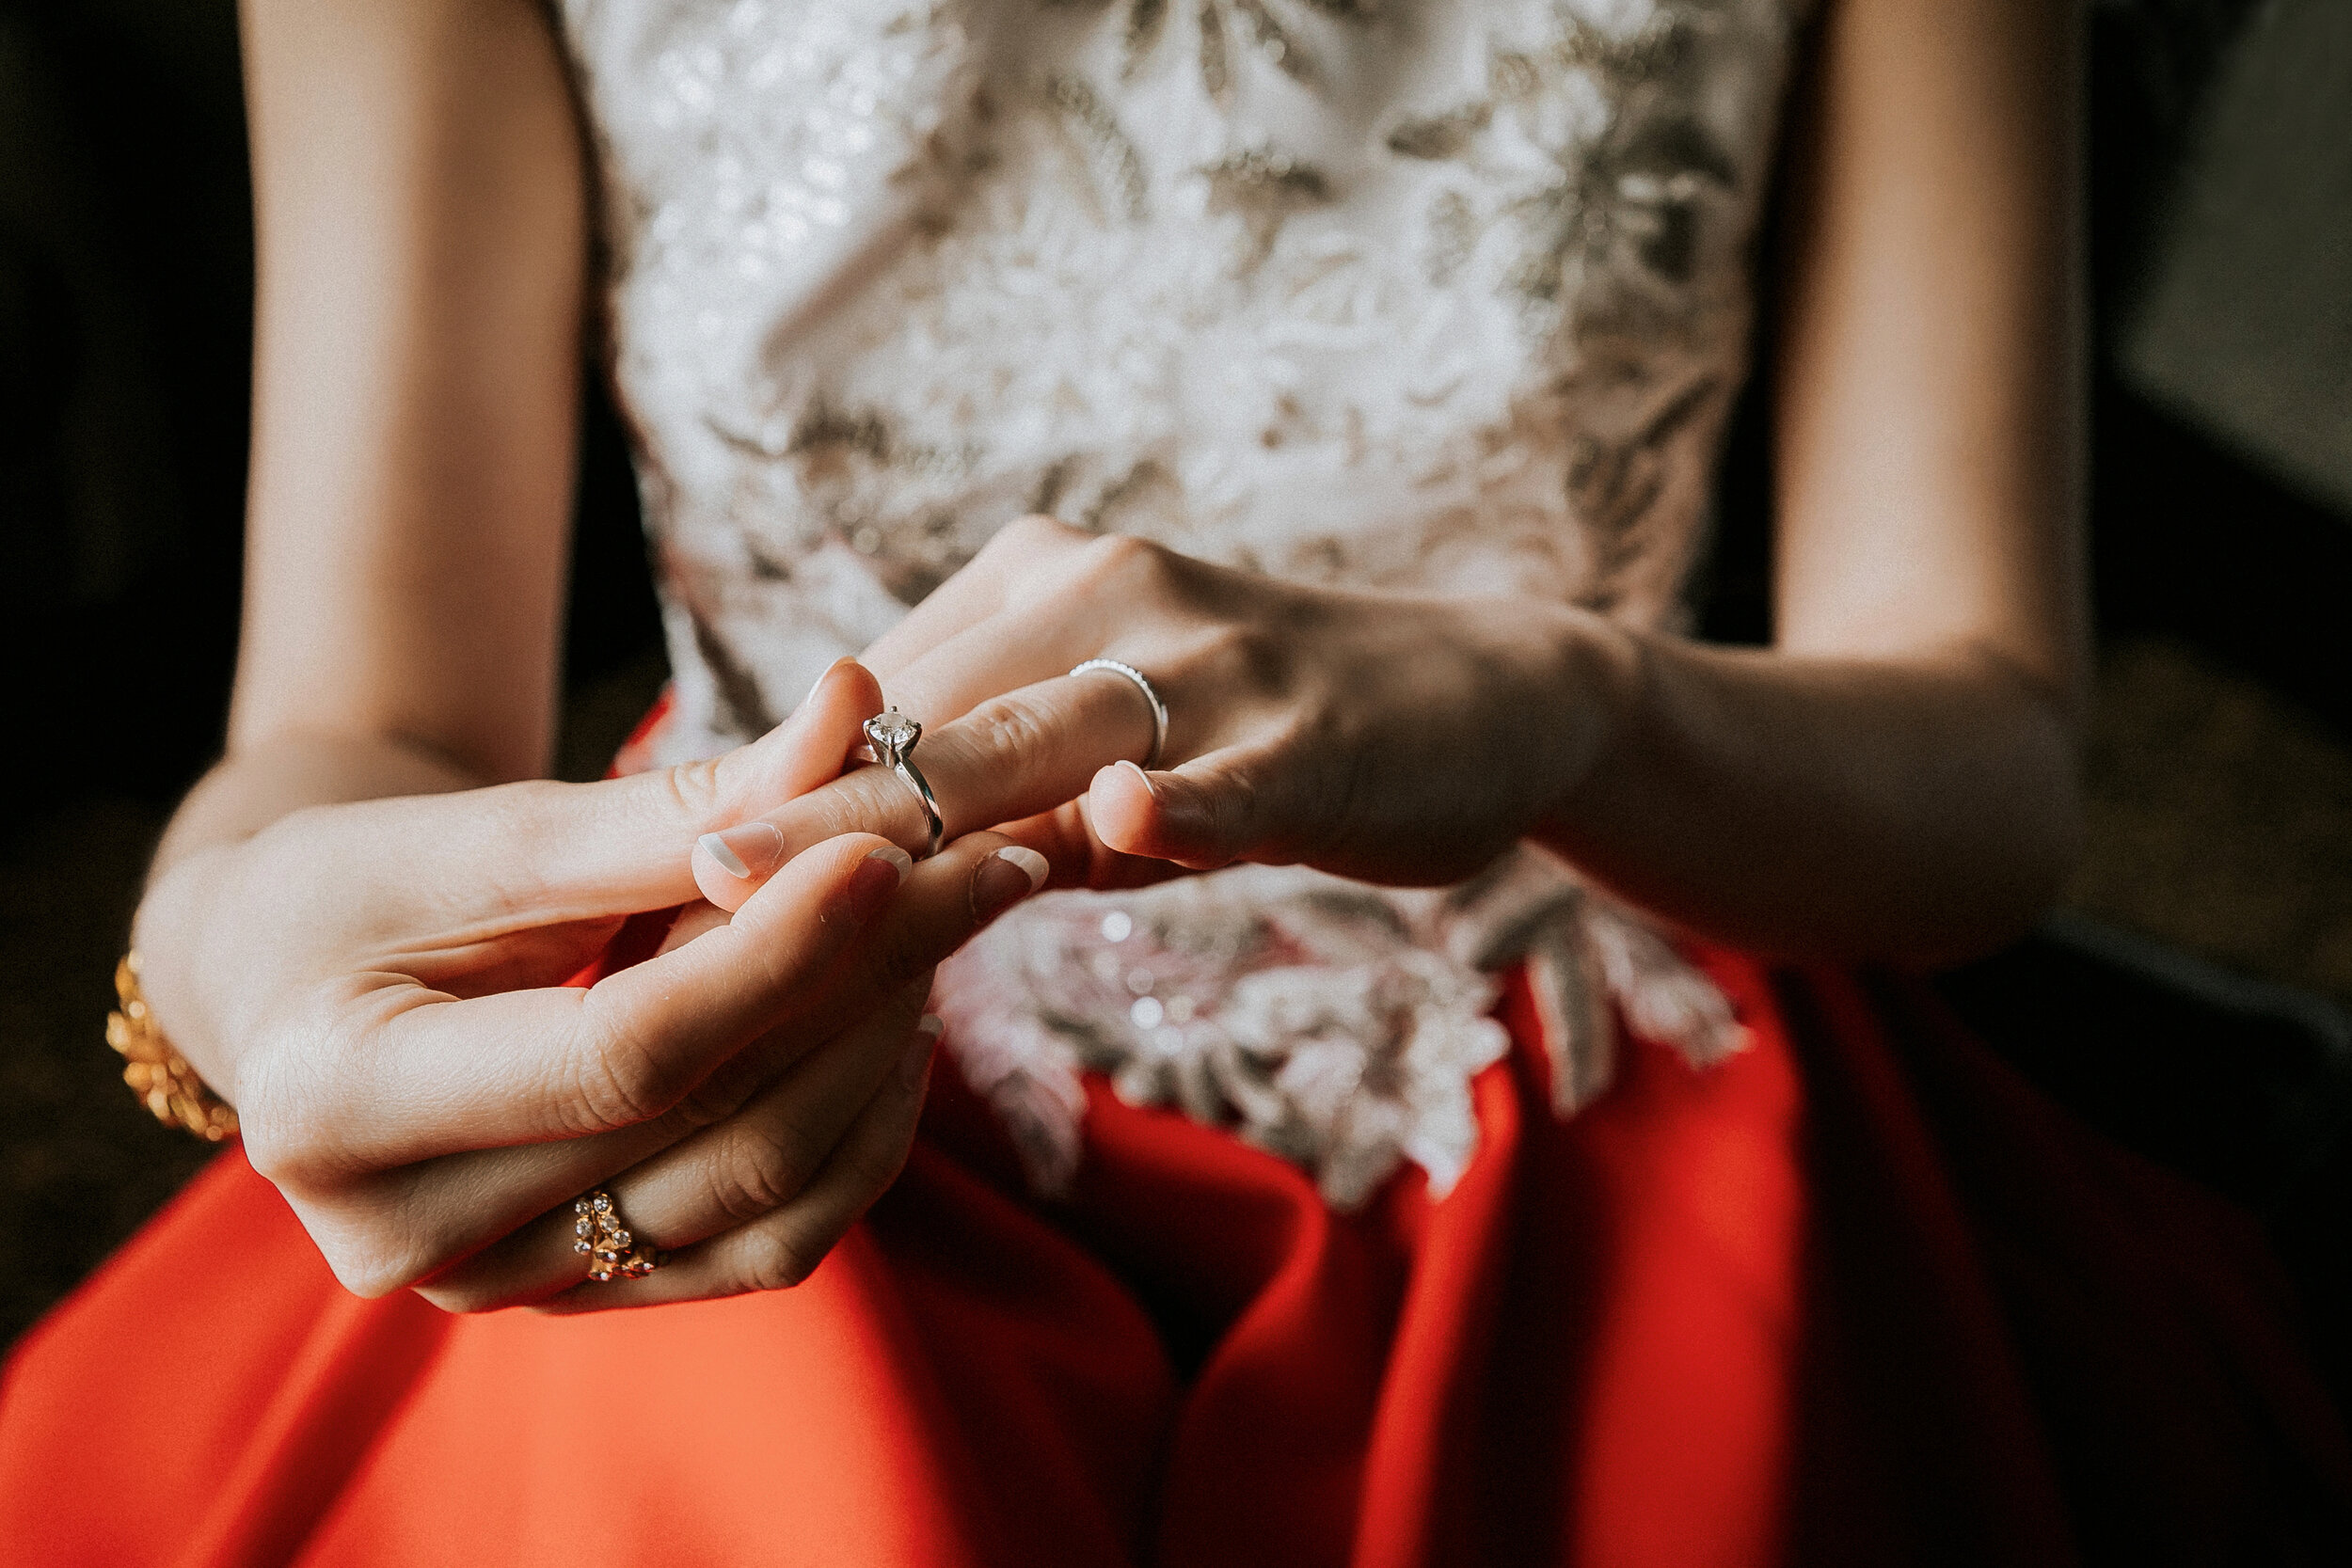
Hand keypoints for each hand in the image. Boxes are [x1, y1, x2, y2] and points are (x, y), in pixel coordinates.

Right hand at [132, 661, 1047, 1307]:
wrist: (282, 985)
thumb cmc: (356, 885)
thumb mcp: (483, 829)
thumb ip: (671, 802)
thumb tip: (856, 711)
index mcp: (341, 1109)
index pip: (625, 1052)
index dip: (780, 951)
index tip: (902, 841)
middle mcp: (412, 1238)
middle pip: (716, 1124)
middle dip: (872, 979)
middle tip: (983, 858)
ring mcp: (505, 1291)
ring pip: (765, 1196)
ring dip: (883, 1048)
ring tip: (944, 919)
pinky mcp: (586, 1293)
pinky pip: (770, 1241)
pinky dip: (858, 1132)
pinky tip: (899, 1020)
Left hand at [688, 515, 1622, 908]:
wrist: (1482, 699)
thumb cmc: (1268, 740)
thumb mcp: (1118, 753)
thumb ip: (998, 798)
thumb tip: (851, 883)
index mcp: (1041, 586)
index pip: (885, 694)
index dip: (788, 786)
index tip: (680, 869)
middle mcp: (1110, 594)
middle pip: (933, 713)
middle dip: (811, 801)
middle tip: (690, 878)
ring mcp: (1216, 659)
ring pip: (1047, 736)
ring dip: (934, 808)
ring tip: (821, 874)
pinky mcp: (1313, 732)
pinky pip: (1229, 767)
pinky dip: (1178, 799)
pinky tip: (1123, 821)